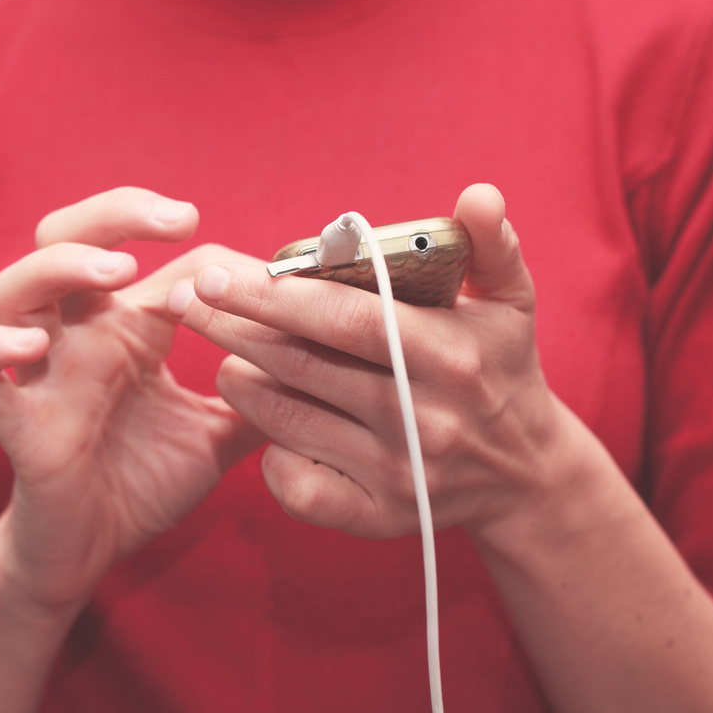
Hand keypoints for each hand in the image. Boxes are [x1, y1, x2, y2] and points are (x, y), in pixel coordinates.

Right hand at [0, 187, 263, 612]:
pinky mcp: (11, 424)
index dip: (211, 260)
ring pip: (12, 290)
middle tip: (177, 218)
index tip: (266, 276)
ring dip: (58, 267)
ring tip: (114, 269)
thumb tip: (326, 370)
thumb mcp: (217, 437)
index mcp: (125, 329)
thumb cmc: (142, 483)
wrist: (88, 553)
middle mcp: (76, 336)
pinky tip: (27, 348)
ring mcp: (37, 375)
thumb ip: (263, 401)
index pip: (158, 261)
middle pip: (65, 236)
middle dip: (115, 213)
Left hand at [167, 183, 567, 539]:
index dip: (279, 298)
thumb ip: (491, 243)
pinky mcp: (379, 517)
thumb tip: (477, 195)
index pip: (349, 321)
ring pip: (290, 424)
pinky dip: (270, 456)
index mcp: (451, 358)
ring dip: (242, 383)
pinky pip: (299, 488)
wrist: (525, 472)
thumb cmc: (502, 366)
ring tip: (222, 350)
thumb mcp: (511, 301)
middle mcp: (423, 421)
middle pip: (306, 369)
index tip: (221, 275)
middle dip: (235, 330)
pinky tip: (266, 423)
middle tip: (188, 301)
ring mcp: (399, 475)